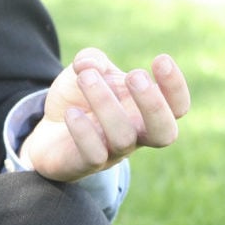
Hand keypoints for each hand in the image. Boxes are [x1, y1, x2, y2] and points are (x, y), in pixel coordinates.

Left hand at [19, 48, 190, 181]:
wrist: (47, 131)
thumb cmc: (79, 100)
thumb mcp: (88, 71)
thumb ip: (92, 59)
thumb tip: (89, 64)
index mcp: (145, 110)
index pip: (177, 106)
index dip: (176, 86)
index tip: (160, 60)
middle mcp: (136, 135)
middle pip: (164, 133)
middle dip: (154, 105)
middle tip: (134, 76)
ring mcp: (112, 153)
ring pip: (123, 138)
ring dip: (106, 103)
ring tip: (86, 77)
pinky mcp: (86, 165)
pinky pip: (94, 155)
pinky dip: (84, 131)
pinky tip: (72, 112)